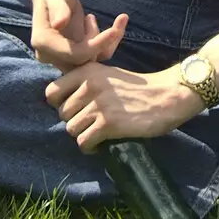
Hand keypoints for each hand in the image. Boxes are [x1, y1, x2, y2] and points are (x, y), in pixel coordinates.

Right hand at [29, 0, 124, 71]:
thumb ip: (58, 9)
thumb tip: (59, 24)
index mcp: (43, 43)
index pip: (74, 54)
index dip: (96, 45)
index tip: (114, 30)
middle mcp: (49, 56)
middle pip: (84, 61)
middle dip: (100, 42)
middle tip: (98, 18)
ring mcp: (60, 58)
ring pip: (91, 60)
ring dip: (103, 41)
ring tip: (90, 17)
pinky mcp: (71, 56)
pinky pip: (93, 56)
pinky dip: (105, 43)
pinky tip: (104, 24)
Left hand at [45, 62, 197, 151]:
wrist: (167, 96)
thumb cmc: (138, 88)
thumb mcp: (108, 74)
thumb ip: (85, 82)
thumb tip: (62, 102)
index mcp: (87, 71)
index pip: (51, 92)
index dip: (59, 104)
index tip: (74, 110)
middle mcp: (89, 85)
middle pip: (62, 114)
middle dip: (75, 121)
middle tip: (92, 123)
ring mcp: (98, 105)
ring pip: (71, 129)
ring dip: (84, 135)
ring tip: (98, 133)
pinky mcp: (108, 124)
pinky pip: (84, 142)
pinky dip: (91, 147)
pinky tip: (102, 143)